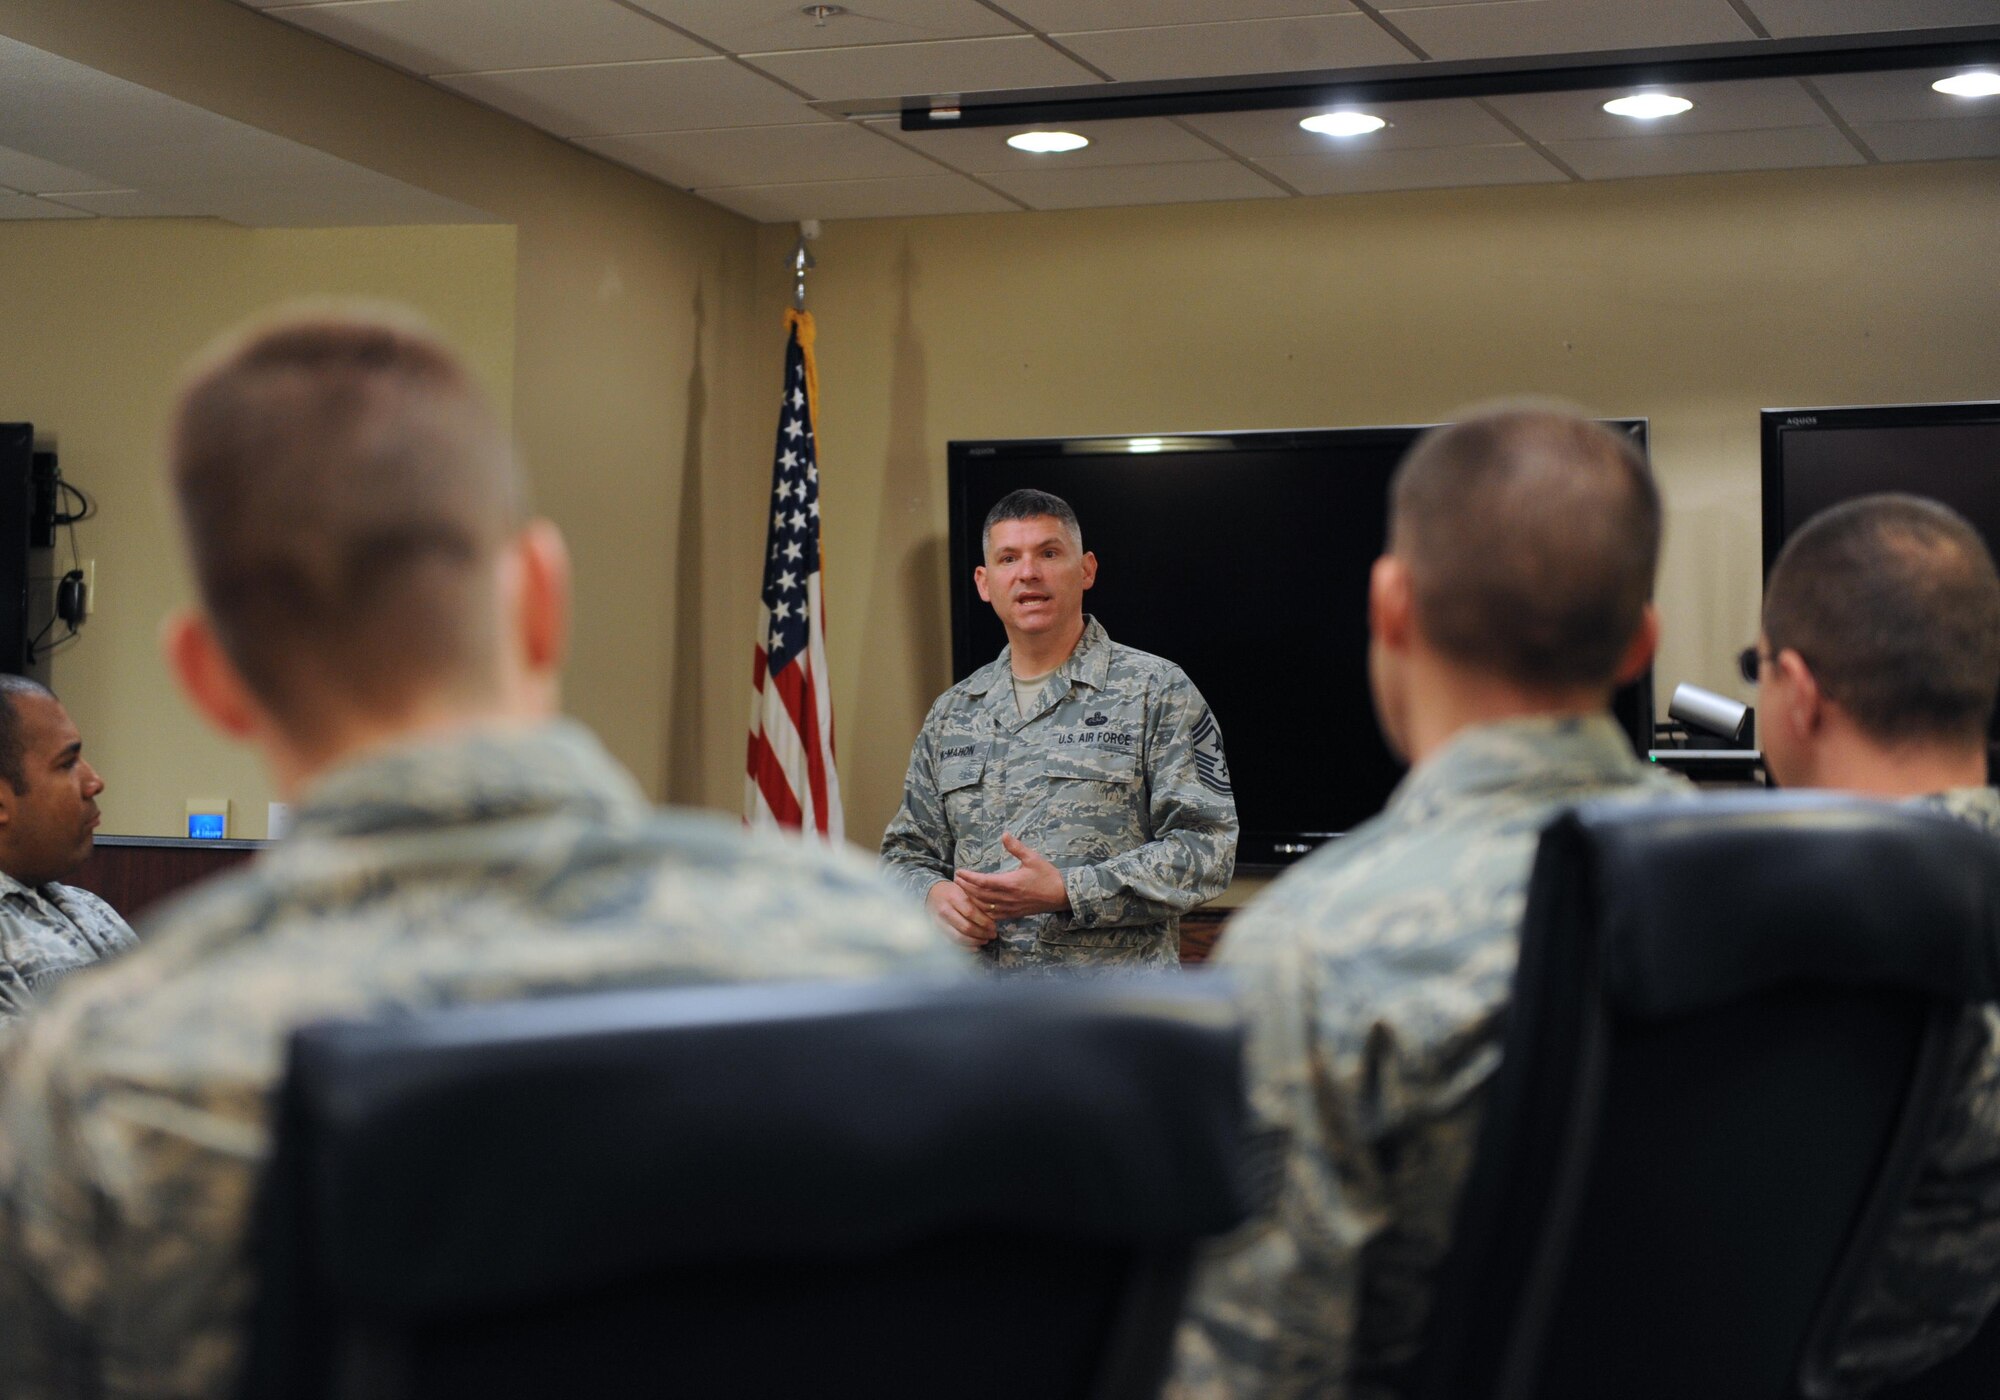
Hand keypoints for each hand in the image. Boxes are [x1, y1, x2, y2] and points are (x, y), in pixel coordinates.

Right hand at [926, 880, 997, 948]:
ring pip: (959, 938)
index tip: (994, 926)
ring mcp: (939, 923)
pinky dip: (965, 948)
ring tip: (985, 940)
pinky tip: (976, 947)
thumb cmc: (953, 892)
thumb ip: (978, 902)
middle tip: (992, 935)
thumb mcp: (965, 890)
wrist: (932, 894)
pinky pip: (952, 944)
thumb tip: (994, 916)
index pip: (971, 912)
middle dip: (982, 933)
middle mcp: (944, 911)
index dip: (984, 922)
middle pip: (966, 927)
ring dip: (975, 942)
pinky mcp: (937, 932)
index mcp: (953, 897)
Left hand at [953, 833, 1071, 919]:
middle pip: (979, 895)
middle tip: (955, 880)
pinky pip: (993, 916)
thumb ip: (1016, 847)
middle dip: (965, 888)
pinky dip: (982, 911)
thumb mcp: (1033, 858)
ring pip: (984, 907)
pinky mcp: (1013, 914)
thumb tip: (1004, 834)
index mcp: (1010, 883)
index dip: (969, 878)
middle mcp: (1007, 898)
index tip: (959, 872)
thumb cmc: (1048, 876)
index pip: (983, 881)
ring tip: (961, 892)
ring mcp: (1010, 908)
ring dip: (971, 899)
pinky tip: (976, 907)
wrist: (1061, 896)